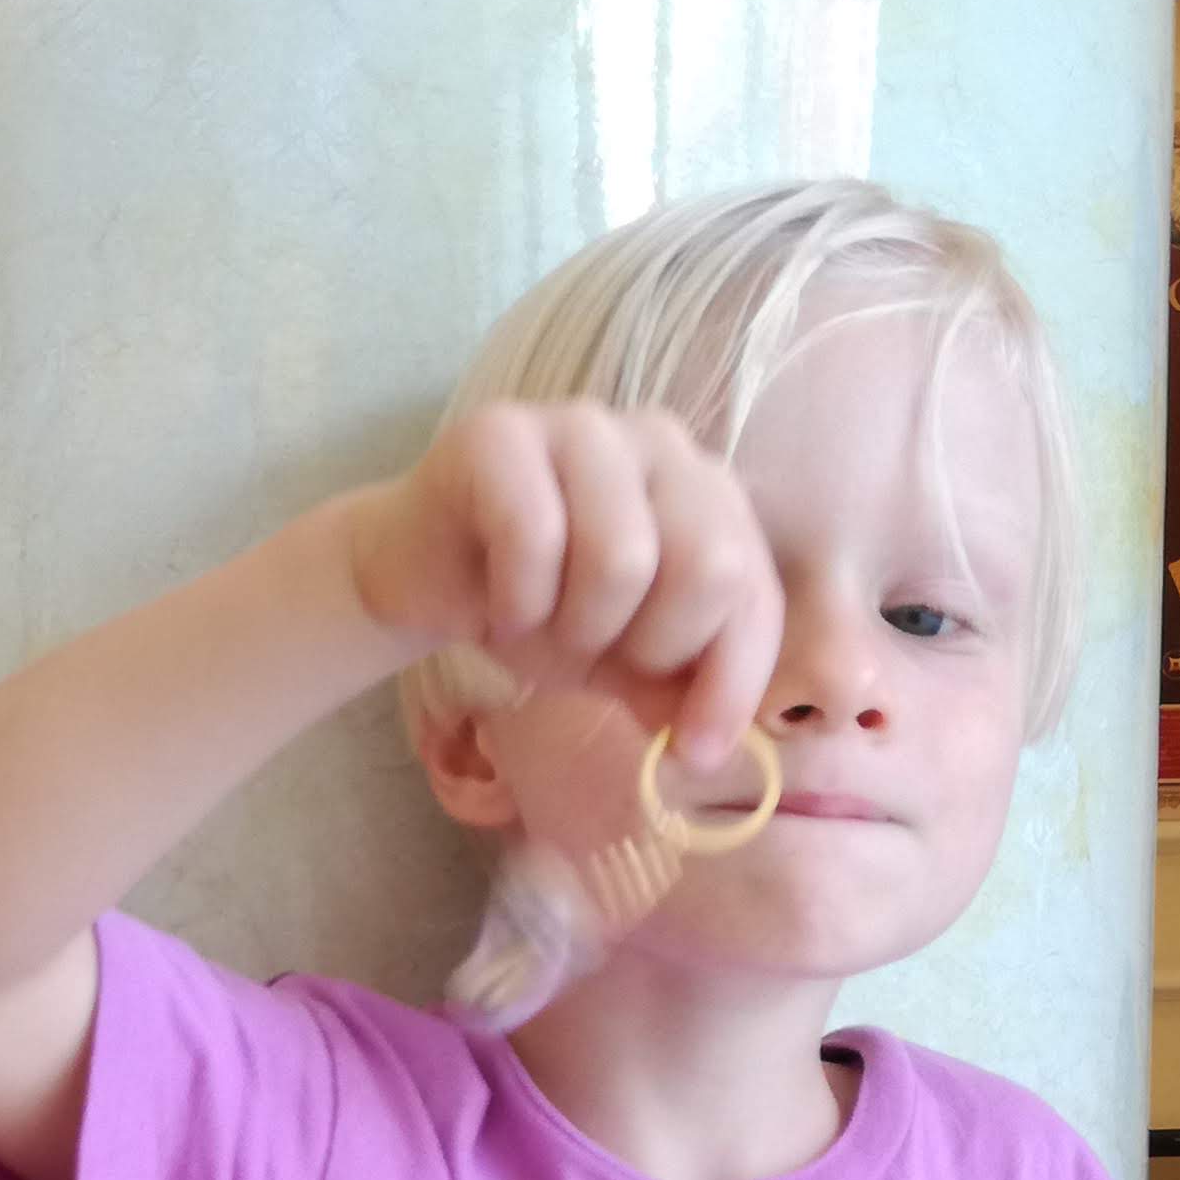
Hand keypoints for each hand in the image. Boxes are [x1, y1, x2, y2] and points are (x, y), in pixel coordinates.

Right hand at [342, 399, 781, 765]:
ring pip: (623, 557)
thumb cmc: (538, 608)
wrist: (425, 576)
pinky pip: (534, 538)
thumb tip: (707, 741)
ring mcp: (583, 428)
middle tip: (597, 650)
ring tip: (543, 621)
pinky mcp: (502, 434)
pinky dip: (516, 601)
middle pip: (710, 566)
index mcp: (708, 494)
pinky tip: (498, 600)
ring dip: (576, 624)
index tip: (693, 751)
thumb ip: (681, 686)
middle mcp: (660, 443)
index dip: (733, 684)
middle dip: (653, 644)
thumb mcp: (623, 663)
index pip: (754, 593)